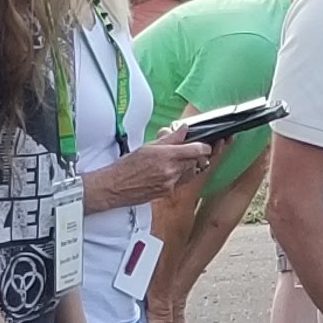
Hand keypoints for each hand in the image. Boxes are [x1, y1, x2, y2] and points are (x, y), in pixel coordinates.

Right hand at [89, 131, 214, 211]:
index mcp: (166, 156)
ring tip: (181, 160)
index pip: (196, 150)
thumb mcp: (148, 146)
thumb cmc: (126, 166)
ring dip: (190, 166)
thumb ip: (169, 138)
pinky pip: (182, 182)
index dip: (205, 147)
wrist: (115, 187)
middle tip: (194, 150)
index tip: (207, 144)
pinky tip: (173, 171)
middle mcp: (171, 171)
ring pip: (191, 173)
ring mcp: (170, 183)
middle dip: (197, 156)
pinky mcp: (167, 192)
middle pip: (196, 162)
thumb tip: (183, 129)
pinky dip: (182, 175)